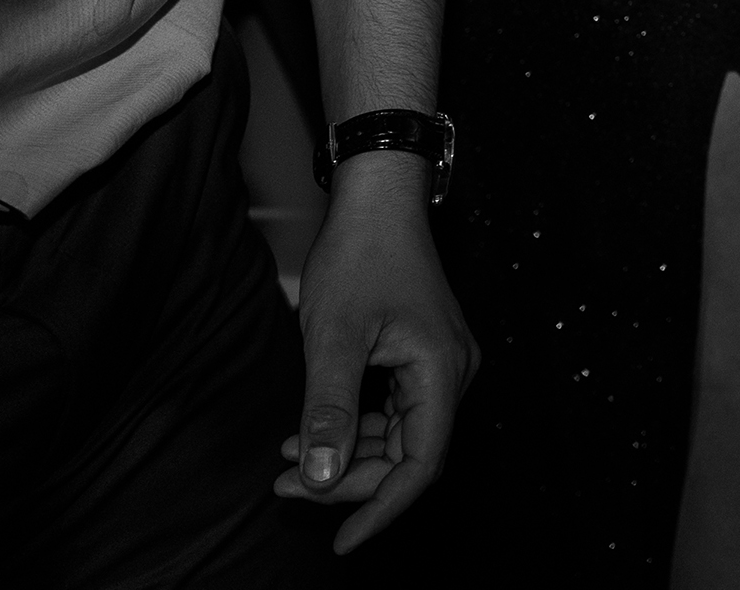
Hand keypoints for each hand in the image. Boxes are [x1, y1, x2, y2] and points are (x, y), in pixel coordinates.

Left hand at [277, 158, 474, 551]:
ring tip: (289, 460)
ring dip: (346, 453)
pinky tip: (311, 428)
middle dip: (347, 480)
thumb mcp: (333, 338)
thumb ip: (328, 411)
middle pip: (407, 456)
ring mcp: (441, 363)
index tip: (341, 541)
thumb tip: (319, 480)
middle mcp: (452, 373)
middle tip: (286, 486)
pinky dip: (355, 426)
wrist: (377, 199)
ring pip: (398, 436)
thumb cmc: (360, 256)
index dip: (380, 509)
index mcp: (442, 372)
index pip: (419, 465)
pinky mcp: (422, 355)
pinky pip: (394, 410)